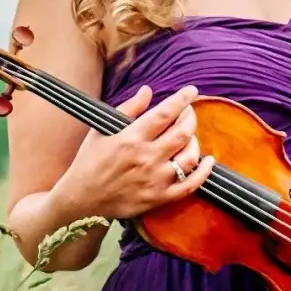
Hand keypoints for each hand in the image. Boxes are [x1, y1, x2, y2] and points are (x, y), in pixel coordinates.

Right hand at [54, 85, 213, 219]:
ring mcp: (155, 180)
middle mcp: (146, 158)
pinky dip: (204, 172)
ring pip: (190, 156)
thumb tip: (148, 90)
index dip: (182, 99)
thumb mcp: (101, 131)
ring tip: (190, 135)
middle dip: (190, 118)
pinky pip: (190, 185)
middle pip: (182, 133)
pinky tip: (209, 161)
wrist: (81, 200)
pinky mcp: (159, 198)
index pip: (164, 113)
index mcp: (130, 139)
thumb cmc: (89, 162)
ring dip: (195, 142)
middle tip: (189, 112)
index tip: (192, 90)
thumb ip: (127, 109)